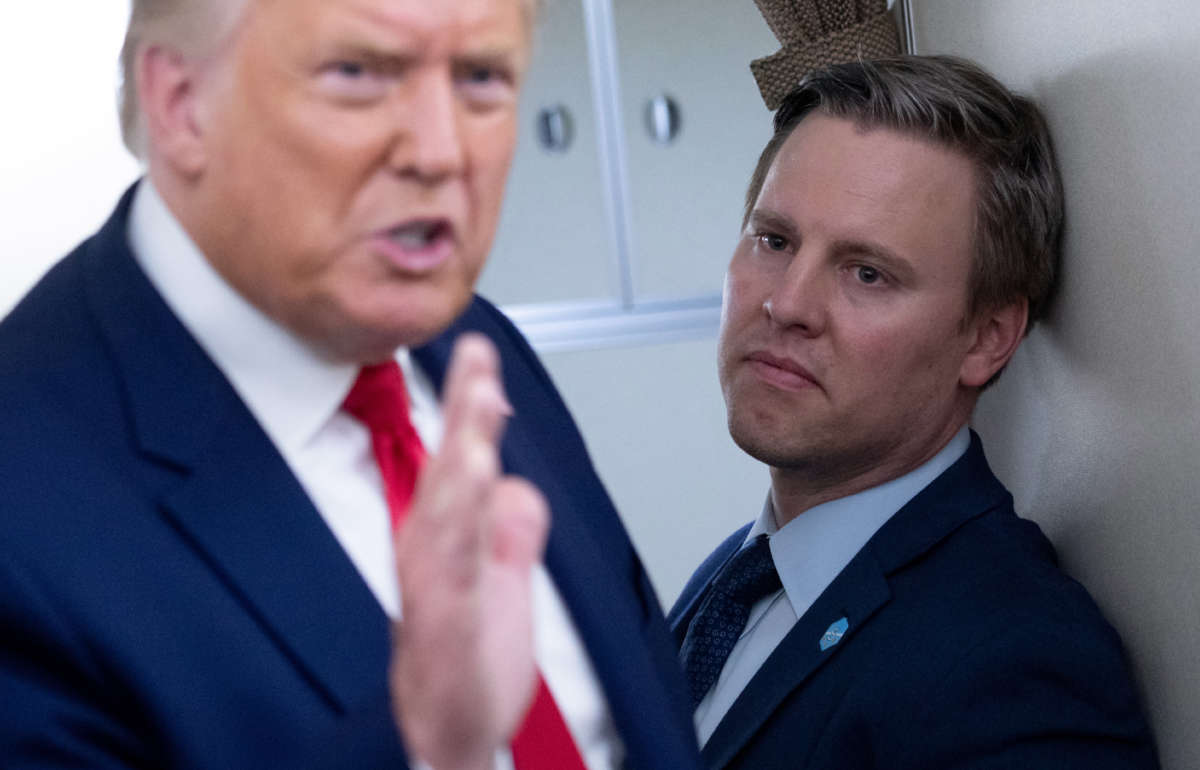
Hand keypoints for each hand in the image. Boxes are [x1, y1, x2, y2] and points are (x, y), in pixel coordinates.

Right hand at [389, 334, 548, 769]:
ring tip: (476, 407)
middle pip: (450, 473)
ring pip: (446, 513)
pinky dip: (457, 532)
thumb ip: (513, 527)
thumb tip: (518, 485)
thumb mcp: (503, 579)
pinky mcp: (443, 630)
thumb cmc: (472, 662)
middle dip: (464, 414)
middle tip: (477, 361)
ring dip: (461, 455)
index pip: (461, 461)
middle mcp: (436, 557)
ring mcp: (435, 592)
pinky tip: (472, 491)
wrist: (457, 734)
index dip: (468, 407)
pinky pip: (450, 575)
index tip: (478, 355)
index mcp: (451, 541)